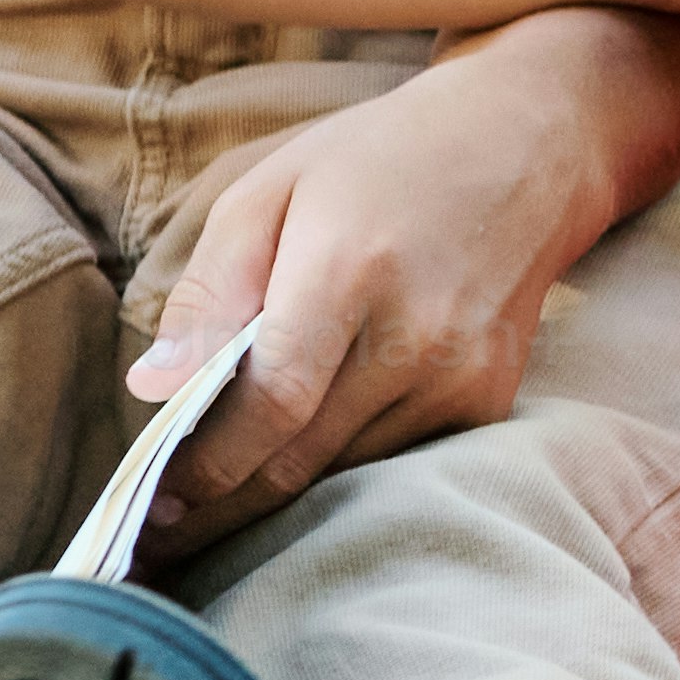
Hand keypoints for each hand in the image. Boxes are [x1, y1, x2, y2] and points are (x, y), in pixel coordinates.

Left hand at [133, 40, 672, 522]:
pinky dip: (338, 469)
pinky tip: (297, 458)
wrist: (529, 144)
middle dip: (219, 505)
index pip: (269, 403)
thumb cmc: (381, 159)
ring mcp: (462, 375)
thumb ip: (208, 293)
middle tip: (160, 535)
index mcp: (350, 271)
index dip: (204, 465)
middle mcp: (417, 336)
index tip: (150, 500)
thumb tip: (152, 389)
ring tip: (215, 497)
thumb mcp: (271, 192)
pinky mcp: (489, 399)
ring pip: (343, 474)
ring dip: (273, 494)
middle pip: (299, 460)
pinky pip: (392, 461)